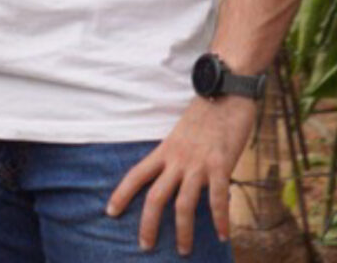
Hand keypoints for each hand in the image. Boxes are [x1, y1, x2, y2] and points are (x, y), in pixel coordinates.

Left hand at [106, 97, 257, 253]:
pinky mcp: (221, 164)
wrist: (226, 89)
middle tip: (145, 246)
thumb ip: (177, 155)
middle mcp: (177, 159)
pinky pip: (218, 198)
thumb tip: (177, 174)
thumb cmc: (207, 112)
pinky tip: (224, 235)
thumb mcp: (182, 133)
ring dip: (183, 232)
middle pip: (155, 197)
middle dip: (148, 225)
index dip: (121, 194)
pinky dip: (220, 219)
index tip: (110, 212)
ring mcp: (198, 163)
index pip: (136, 174)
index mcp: (165, 150)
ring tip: (184, 250)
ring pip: (183, 204)